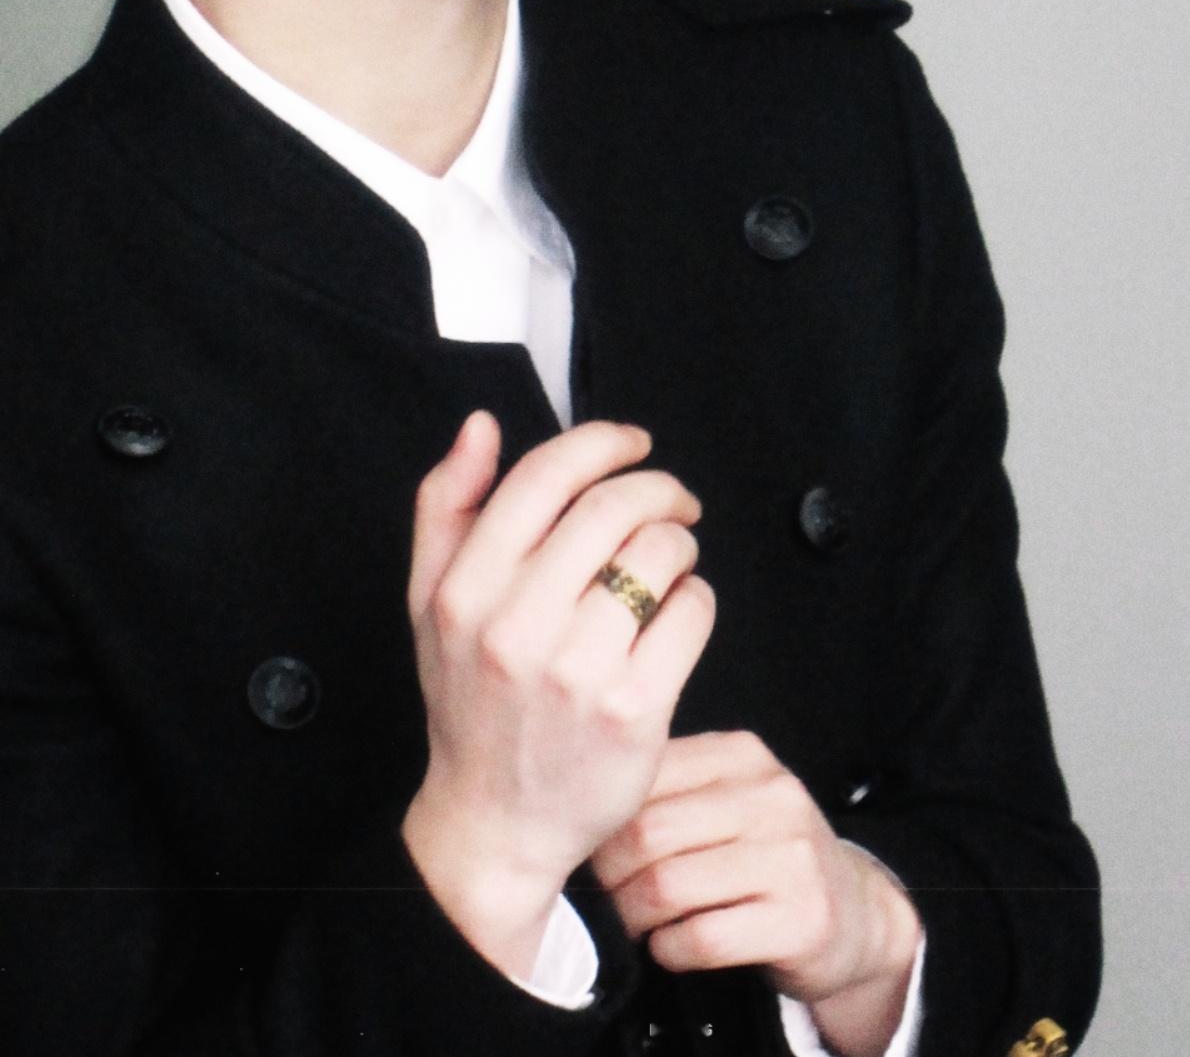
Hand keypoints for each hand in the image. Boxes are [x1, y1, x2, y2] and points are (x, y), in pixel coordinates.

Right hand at [401, 412, 715, 979]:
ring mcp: (579, 672)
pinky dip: (695, 598)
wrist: (495, 825)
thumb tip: (481, 427)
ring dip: (680, 541)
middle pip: (614, 507)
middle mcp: (517, 628)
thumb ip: (448, 506)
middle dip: (657, 487)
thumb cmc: (469, 703)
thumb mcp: (431, 602)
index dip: (601, 442)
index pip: (545, 477)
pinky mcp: (635, 711)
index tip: (631, 442)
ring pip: (660, 554)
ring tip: (672, 558)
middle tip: (672, 498)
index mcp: (466, 591)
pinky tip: (675, 611)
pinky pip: (692, 612)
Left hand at [592, 733, 922, 1056]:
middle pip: (647, 833)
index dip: (603, 819)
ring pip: (667, 887)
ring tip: (636, 921)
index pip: (645, 774)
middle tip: (606, 894)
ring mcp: (791, 857)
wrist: (855, 914)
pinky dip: (669, 950)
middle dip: (611, 874)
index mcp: (743, 755)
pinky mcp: (801, 919)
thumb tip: (583, 804)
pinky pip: (702, 938)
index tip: (590, 846)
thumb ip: (671, 788)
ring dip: (635, 916)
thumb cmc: (769, 855)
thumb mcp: (729, 798)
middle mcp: (772, 796)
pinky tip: (671, 946)